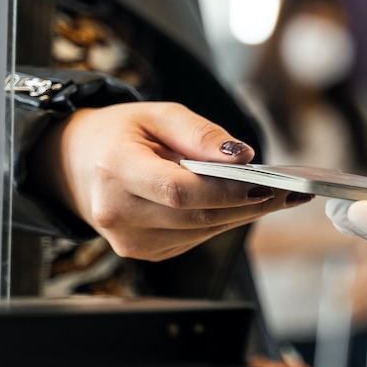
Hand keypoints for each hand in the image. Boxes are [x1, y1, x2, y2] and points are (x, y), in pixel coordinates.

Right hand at [30, 102, 308, 261]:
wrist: (77, 163)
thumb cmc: (121, 133)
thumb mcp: (158, 114)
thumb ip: (200, 133)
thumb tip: (243, 156)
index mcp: (115, 169)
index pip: (178, 190)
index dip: (225, 191)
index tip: (266, 183)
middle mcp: (116, 212)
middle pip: (195, 216)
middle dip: (248, 204)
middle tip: (289, 192)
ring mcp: (127, 240)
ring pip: (199, 231)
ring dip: (242, 214)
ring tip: (279, 196)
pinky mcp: (141, 252)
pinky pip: (193, 238)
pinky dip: (222, 221)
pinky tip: (245, 205)